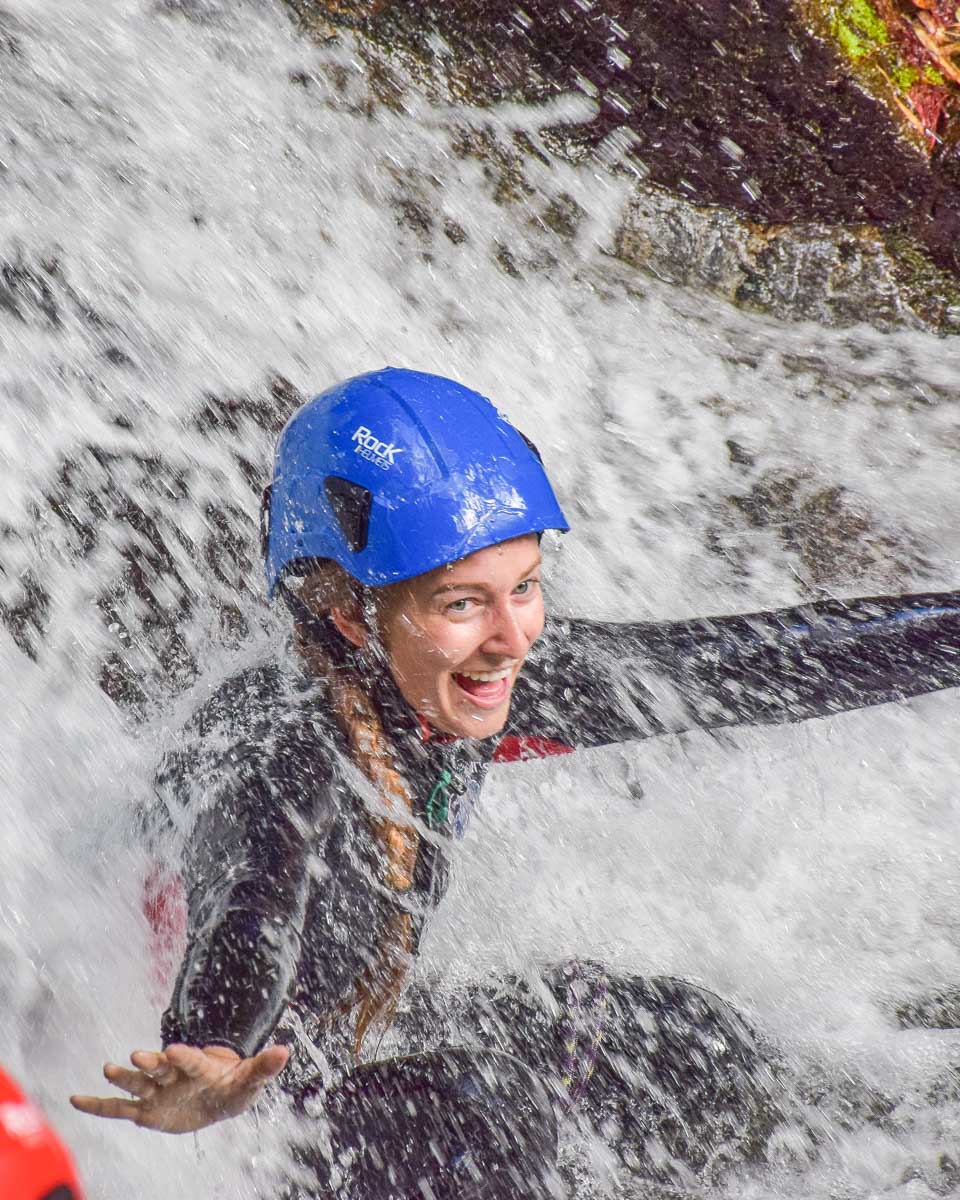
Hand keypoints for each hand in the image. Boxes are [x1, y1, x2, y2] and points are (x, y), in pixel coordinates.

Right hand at [70, 1042, 288, 1133]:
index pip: (191, 1059)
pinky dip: (98, 1104)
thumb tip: (285, 1051)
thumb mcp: (250, 1078)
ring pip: (138, 1083)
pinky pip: (118, 1109)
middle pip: (160, 1067)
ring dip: (124, 1077)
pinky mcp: (145, 1110)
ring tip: (109, 1068)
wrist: (217, 1094)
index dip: (185, 1056)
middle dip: (150, 1061)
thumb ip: (264, 1066)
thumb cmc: (233, 1084)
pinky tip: (77, 1099)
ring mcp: (157, 1091)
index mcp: (198, 1066)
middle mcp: (173, 1075)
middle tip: (137, 1054)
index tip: (174, 1049)